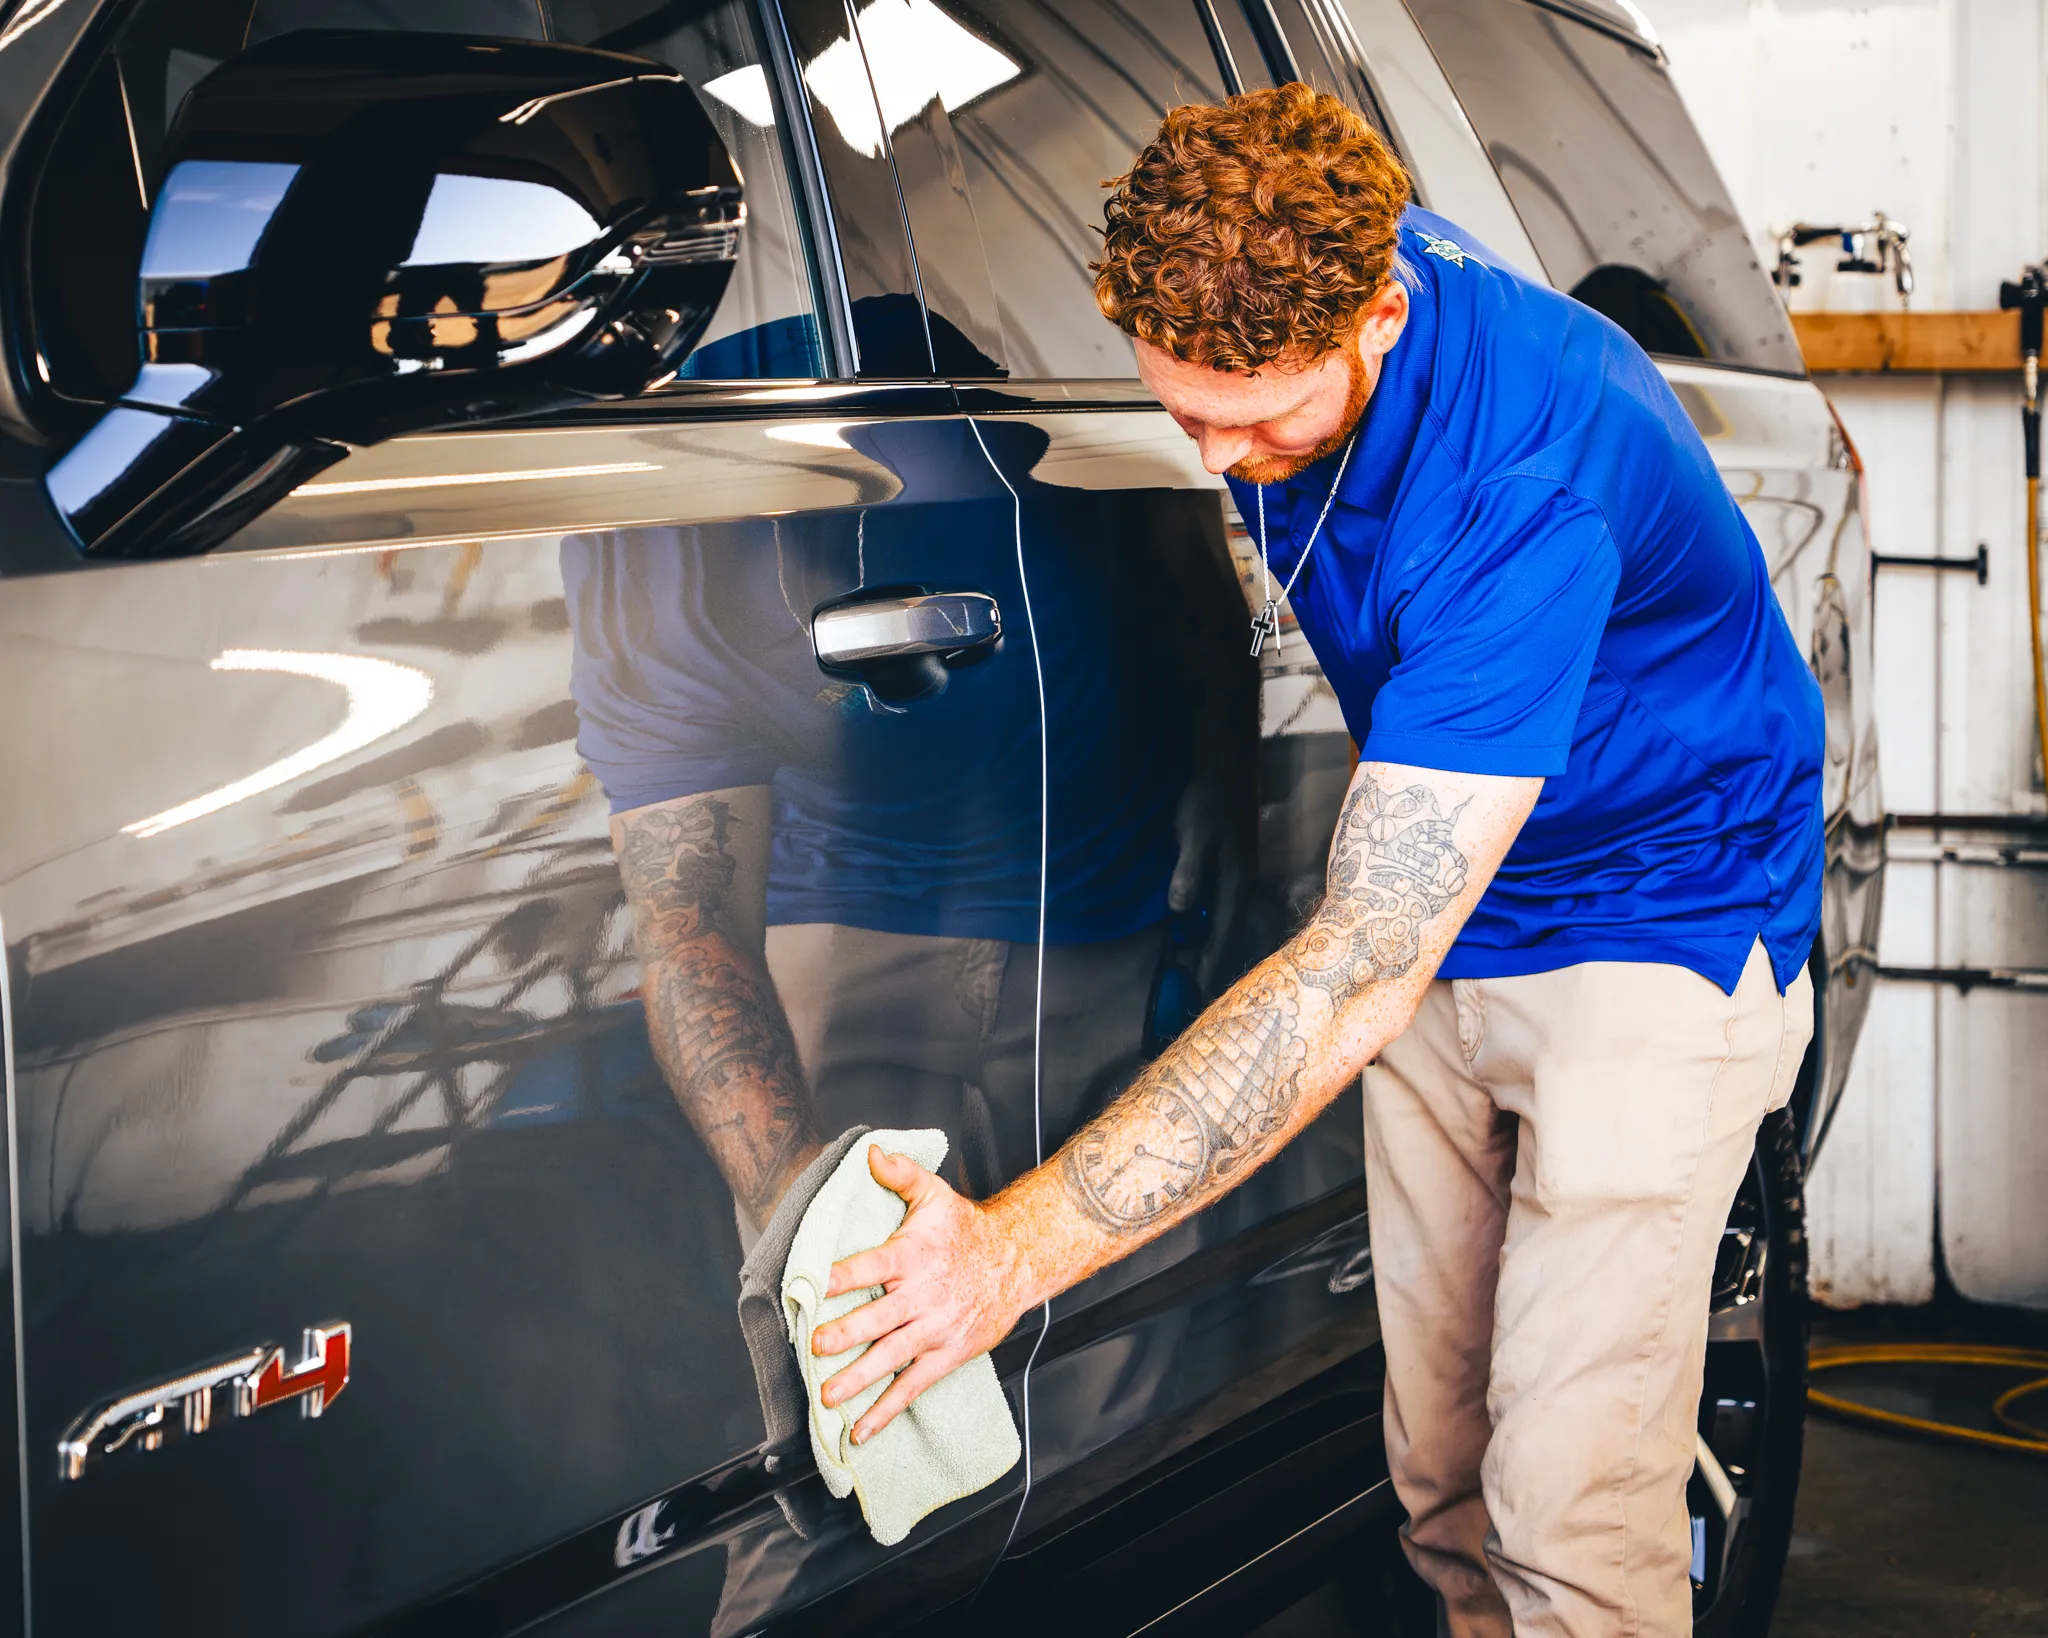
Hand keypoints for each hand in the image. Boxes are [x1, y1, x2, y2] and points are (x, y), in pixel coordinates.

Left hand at [811, 1145, 1028, 1444]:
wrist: (1017, 1261)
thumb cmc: (966, 1230)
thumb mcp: (934, 1194)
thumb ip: (900, 1173)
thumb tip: (871, 1152)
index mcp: (912, 1256)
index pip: (870, 1265)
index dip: (841, 1276)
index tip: (812, 1286)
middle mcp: (922, 1296)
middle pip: (878, 1319)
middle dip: (844, 1335)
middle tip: (815, 1346)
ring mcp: (934, 1330)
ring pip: (891, 1358)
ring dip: (857, 1379)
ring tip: (826, 1396)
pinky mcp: (946, 1355)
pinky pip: (913, 1386)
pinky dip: (886, 1410)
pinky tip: (860, 1430)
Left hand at [1169, 774, 1251, 992]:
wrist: (1227, 769)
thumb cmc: (1209, 802)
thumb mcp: (1194, 837)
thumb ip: (1188, 872)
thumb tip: (1180, 909)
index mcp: (1237, 883)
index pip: (1224, 935)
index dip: (1211, 964)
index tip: (1200, 991)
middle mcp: (1244, 885)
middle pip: (1230, 934)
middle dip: (1215, 962)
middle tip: (1198, 990)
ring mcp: (1241, 876)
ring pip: (1228, 921)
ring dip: (1215, 944)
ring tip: (1199, 968)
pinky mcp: (1235, 866)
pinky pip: (1225, 906)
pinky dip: (1214, 923)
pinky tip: (1200, 928)